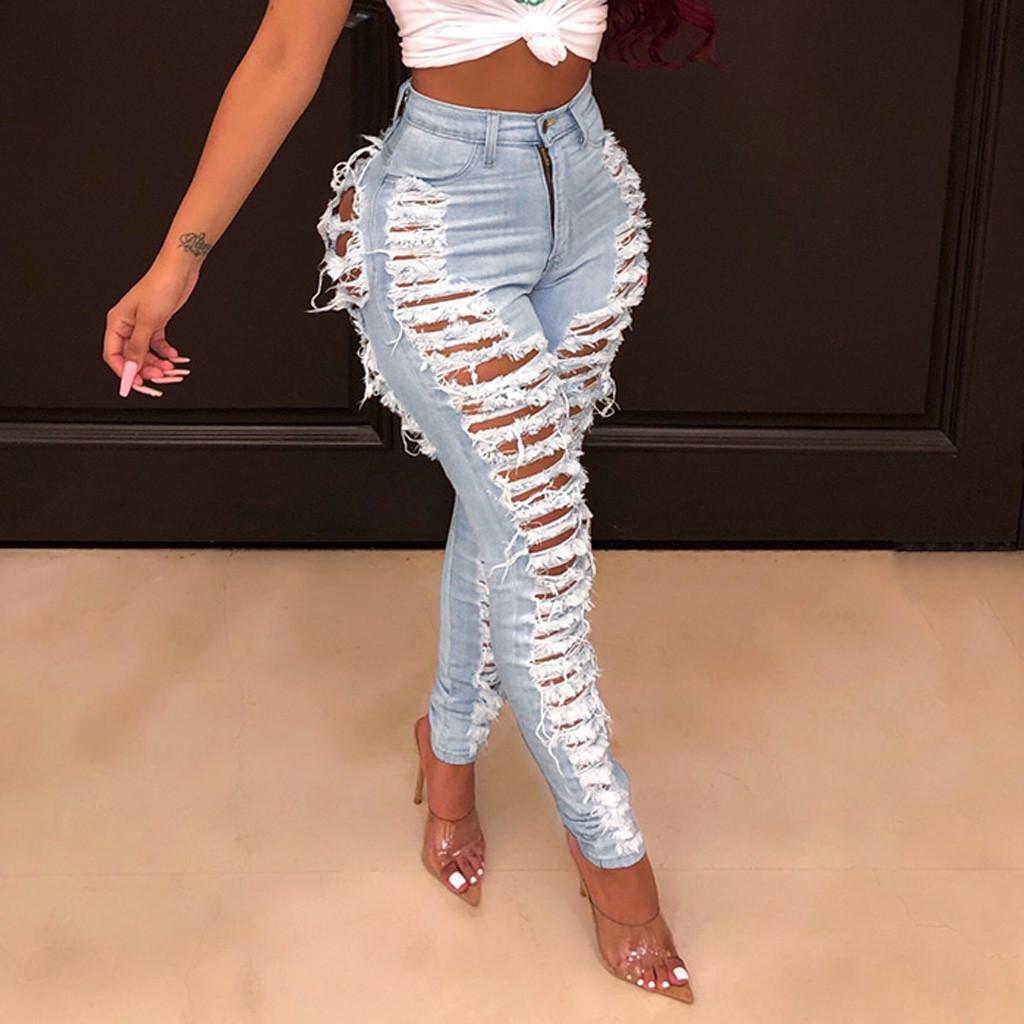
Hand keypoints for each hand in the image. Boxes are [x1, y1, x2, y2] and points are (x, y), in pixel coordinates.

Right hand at [103, 257, 199, 397]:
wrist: (178, 271)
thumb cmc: (160, 287)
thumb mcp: (149, 322)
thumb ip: (139, 347)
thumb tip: (132, 367)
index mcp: (117, 322)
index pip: (113, 354)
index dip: (123, 371)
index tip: (135, 383)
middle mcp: (127, 324)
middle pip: (131, 355)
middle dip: (144, 368)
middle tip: (158, 376)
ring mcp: (142, 324)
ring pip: (145, 351)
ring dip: (156, 361)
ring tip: (169, 367)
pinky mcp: (156, 322)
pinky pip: (157, 344)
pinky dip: (164, 352)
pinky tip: (173, 355)